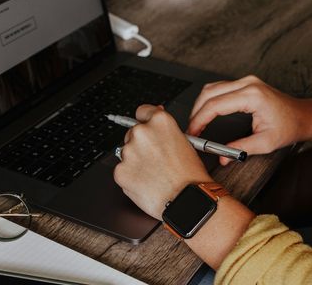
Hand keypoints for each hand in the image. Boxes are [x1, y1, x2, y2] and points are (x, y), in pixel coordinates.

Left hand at [113, 105, 213, 219]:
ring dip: (136, 161)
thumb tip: (155, 119)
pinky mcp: (120, 171)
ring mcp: (129, 152)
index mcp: (160, 122)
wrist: (186, 200)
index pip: (142, 111)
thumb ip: (166, 129)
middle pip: (133, 133)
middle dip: (141, 145)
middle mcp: (142, 133)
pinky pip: (122, 171)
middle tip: (155, 160)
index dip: (145, 121)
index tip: (147, 128)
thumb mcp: (186, 143)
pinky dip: (131, 177)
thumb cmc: (190, 176)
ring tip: (154, 174)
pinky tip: (146, 182)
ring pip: (127, 153)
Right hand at [188, 75, 306, 165]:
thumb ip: (241, 149)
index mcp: (252, 96)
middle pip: (209, 93)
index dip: (199, 120)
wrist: (303, 116)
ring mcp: (246, 81)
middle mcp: (248, 83)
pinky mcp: (245, 83)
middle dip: (196, 112)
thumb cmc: (289, 127)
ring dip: (201, 105)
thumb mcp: (265, 143)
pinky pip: (220, 88)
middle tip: (191, 131)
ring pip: (212, 88)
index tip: (193, 133)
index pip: (215, 105)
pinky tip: (206, 113)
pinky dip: (209, 100)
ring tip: (197, 124)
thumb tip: (222, 157)